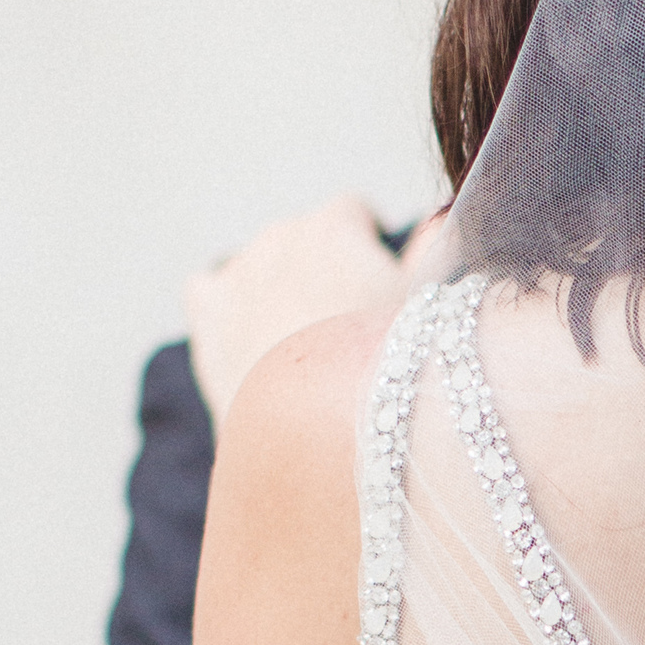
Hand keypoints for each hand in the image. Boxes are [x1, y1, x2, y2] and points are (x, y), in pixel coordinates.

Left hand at [186, 195, 432, 426]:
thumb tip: (438, 216)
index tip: (375, 284)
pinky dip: (226, 307)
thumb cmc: (379, 370)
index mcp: (332, 225)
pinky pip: (207, 290)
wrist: (314, 431)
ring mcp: (236, 271)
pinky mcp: (206, 311)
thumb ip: (435, 247)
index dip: (367, 247)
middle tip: (345, 326)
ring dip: (278, 288)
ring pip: (260, 265)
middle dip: (324, 271)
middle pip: (305, 240)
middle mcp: (279, 236)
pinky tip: (248, 337)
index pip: (351, 213)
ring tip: (302, 342)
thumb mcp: (426, 306)